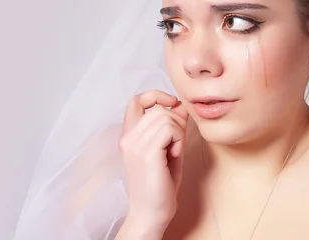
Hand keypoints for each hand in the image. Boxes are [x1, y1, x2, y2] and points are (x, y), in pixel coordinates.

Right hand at [117, 90, 188, 235]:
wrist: (150, 214)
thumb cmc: (160, 185)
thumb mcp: (167, 148)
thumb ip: (171, 126)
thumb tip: (180, 104)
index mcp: (128, 136)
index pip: (136, 100)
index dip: (155, 95)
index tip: (170, 104)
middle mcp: (128, 138)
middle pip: (159, 109)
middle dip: (177, 121)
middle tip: (177, 143)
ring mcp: (135, 145)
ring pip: (166, 117)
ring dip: (178, 133)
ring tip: (173, 152)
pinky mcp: (146, 153)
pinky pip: (170, 129)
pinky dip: (179, 140)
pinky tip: (173, 155)